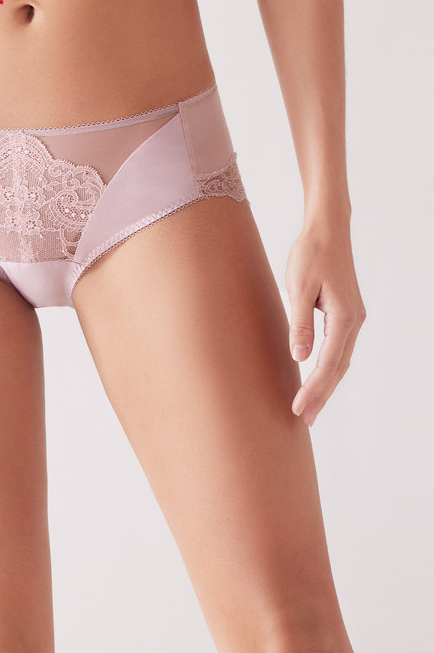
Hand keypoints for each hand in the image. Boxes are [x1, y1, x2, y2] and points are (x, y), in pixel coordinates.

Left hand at [285, 220, 365, 426]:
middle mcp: (353, 322)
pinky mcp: (344, 315)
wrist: (327, 231)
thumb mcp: (299, 287)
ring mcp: (352, 319)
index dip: (313, 389)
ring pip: (339, 361)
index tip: (298, 409)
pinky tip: (315, 380)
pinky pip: (337, 350)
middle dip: (320, 396)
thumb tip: (299, 357)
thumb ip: (300, 323)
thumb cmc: (311, 255)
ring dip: (324, 385)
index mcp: (344, 318)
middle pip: (337, 368)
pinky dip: (327, 369)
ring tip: (308, 408)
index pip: (328, 363)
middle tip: (303, 420)